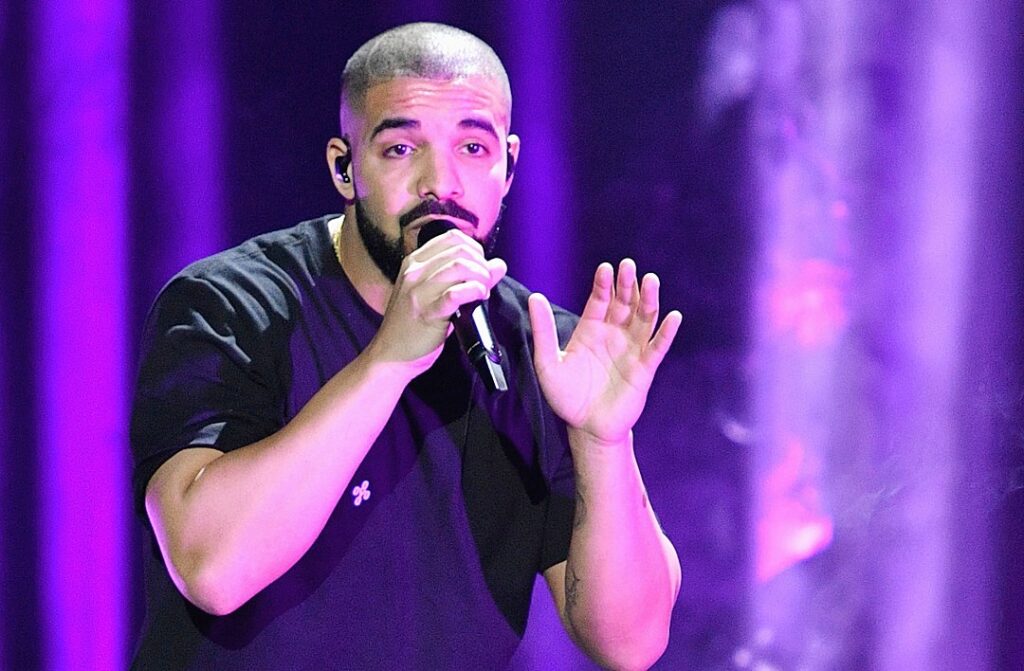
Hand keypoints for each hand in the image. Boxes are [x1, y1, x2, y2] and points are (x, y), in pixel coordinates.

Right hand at [369, 229, 506, 374]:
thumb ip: (466, 276)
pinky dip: (474, 291)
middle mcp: (414, 272)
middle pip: (460, 250)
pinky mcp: (427, 313)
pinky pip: (456, 293)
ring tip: (484, 292)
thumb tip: (498, 264)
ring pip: (460, 267)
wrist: (390, 356)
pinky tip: (479, 298)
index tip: (480, 267)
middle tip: (486, 283)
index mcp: (414, 262)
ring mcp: (419, 292)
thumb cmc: (414, 326)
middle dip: (481, 264)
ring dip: (481, 277)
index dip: (475, 249)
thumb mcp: (437, 294)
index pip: (452, 238)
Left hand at [529, 259, 680, 444]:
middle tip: (629, 266)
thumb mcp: (548, 363)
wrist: (586, 427)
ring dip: (649, 300)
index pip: (599, 300)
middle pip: (625, 303)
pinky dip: (667, 333)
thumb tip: (535, 298)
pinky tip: (673, 317)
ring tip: (651, 281)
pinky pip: (658, 348)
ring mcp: (631, 350)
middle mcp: (614, 334)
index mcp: (591, 329)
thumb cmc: (566, 396)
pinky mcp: (645, 368)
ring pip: (644, 319)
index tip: (606, 268)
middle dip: (627, 284)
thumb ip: (543, 331)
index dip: (603, 284)